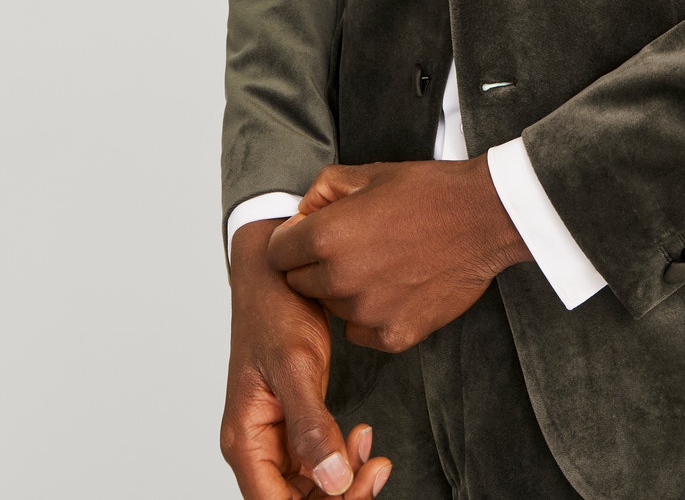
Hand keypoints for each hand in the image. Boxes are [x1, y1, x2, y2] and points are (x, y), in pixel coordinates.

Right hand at [222, 218, 393, 497]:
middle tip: (377, 469)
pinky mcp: (295, 418)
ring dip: (344, 479)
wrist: (278, 269)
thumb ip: (311, 425)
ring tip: (373, 449)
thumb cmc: (275, 308)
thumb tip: (334, 481)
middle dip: (338, 496)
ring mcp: (276, 433)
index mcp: (245, 439)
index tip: (357, 489)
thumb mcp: (295, 364)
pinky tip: (363, 433)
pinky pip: (317, 458)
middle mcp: (256, 444)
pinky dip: (343, 454)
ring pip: (309, 486)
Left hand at [266, 157, 532, 351]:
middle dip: (315, 266)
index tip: (309, 236)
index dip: (291, 241)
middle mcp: (340, 279)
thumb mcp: (370, 173)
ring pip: (331, 308)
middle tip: (352, 246)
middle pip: (299, 283)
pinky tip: (397, 285)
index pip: (277, 253)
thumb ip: (323, 190)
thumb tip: (302, 214)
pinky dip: (371, 313)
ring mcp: (366, 312)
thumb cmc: (430, 192)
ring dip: (344, 290)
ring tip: (381, 262)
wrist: (484, 218)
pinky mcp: (392, 335)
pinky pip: (361, 330)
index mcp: (328, 236)